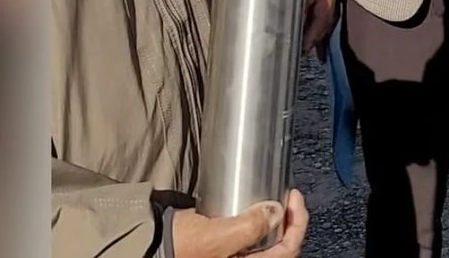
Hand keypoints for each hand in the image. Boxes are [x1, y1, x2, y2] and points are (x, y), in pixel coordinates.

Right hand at [171, 189, 306, 255]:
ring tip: (273, 198)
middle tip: (287, 196)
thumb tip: (277, 211)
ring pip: (267, 241)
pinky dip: (256, 221)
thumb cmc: (181, 247)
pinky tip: (253, 206)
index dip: (298, 223)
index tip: (294, 197)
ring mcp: (235, 256)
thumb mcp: (219, 237)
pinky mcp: (225, 247)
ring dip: (274, 220)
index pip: (289, 251)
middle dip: (288, 220)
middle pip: (281, 246)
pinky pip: (250, 237)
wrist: (150, 245)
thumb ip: (251, 226)